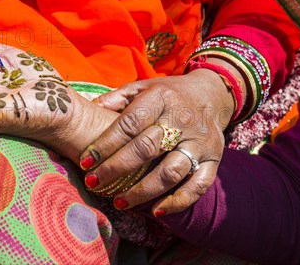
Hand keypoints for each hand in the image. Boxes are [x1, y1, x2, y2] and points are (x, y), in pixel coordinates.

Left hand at [80, 70, 234, 215]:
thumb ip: (115, 98)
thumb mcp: (141, 87)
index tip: (85, 162)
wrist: (212, 94)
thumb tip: (87, 109)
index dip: (105, 144)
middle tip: (94, 184)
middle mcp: (180, 120)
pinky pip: (198, 185)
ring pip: (170, 171)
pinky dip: (178, 201)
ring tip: (119, 202)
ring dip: (143, 191)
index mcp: (160, 98)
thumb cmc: (167, 94)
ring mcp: (199, 141)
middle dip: (116, 169)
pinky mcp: (214, 159)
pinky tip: (157, 211)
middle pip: (146, 149)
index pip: (129, 124)